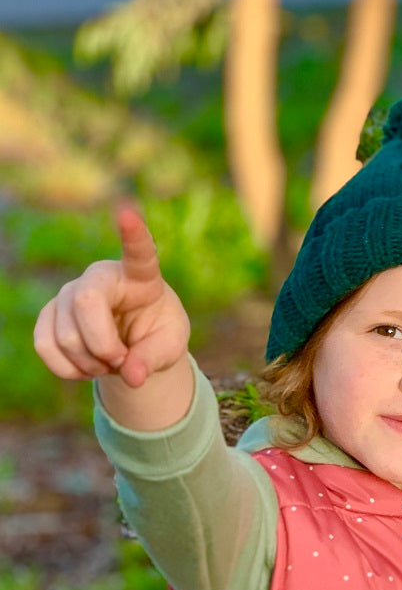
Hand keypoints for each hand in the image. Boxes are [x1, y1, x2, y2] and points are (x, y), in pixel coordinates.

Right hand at [34, 204, 189, 388]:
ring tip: (111, 363)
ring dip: (91, 364)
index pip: (139, 251)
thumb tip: (132, 377)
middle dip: (103, 346)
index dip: (133, 234)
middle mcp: (100, 276)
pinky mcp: (49, 314)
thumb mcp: (169, 347)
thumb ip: (154, 359)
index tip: (127, 212)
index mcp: (141, 275)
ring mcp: (70, 292)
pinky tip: (88, 367)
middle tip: (122, 361)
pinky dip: (69, 370)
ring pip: (65, 335)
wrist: (134, 341)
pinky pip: (45, 346)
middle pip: (85, 304)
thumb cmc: (158, 333)